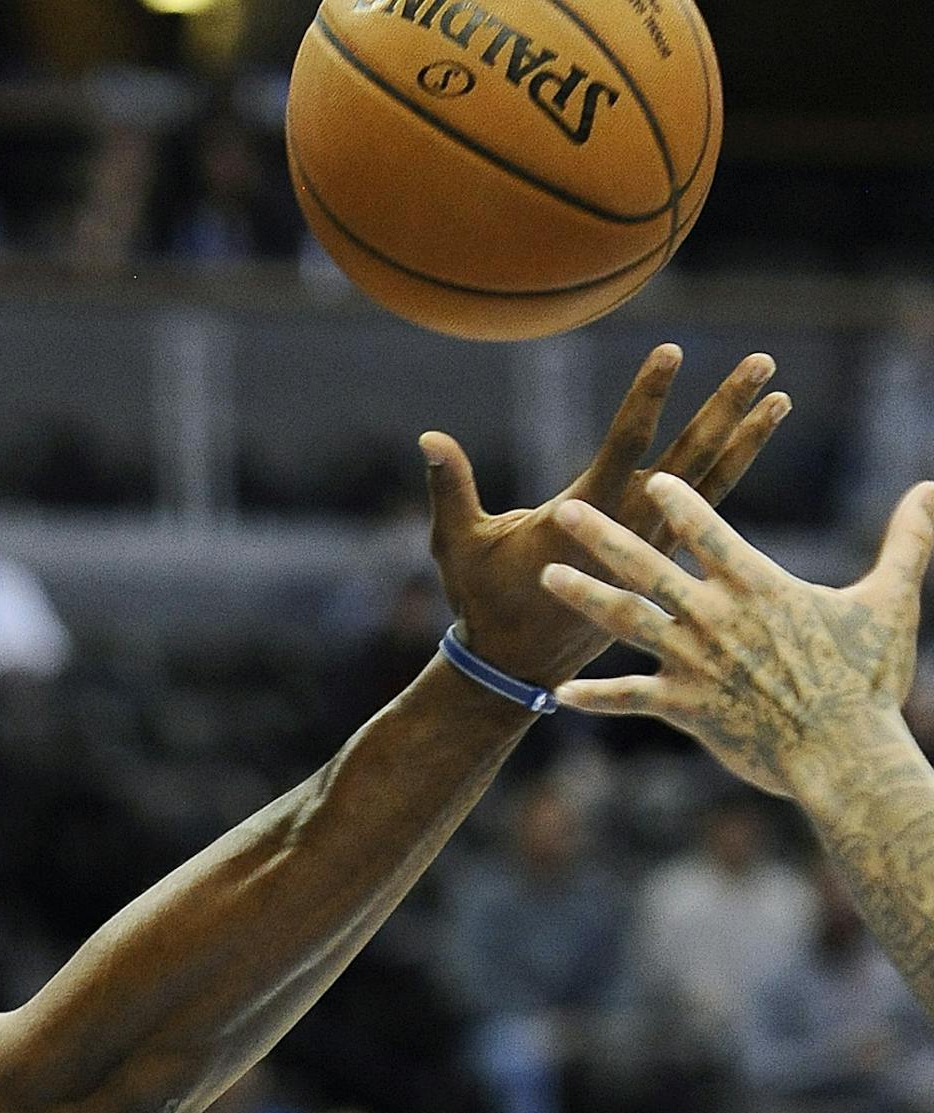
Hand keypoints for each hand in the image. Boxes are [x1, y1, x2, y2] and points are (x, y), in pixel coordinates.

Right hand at [425, 347, 789, 685]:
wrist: (518, 666)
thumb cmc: (484, 602)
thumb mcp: (459, 545)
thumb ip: (450, 488)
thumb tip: (428, 438)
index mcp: (584, 518)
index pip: (626, 443)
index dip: (648, 396)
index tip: (672, 351)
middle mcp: (631, 528)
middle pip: (690, 458)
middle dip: (724, 407)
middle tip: (762, 362)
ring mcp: (654, 546)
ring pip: (712, 484)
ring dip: (746, 438)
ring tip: (780, 397)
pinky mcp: (662, 559)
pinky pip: (709, 511)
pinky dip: (732, 472)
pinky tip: (752, 444)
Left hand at [539, 475, 933, 796]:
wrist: (845, 755)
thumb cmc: (869, 681)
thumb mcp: (891, 603)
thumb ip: (908, 542)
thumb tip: (933, 488)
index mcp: (759, 588)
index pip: (710, 532)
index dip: (680, 502)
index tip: (649, 477)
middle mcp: (716, 618)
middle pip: (647, 566)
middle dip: (603, 536)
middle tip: (564, 509)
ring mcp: (695, 662)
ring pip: (626, 620)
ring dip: (583, 597)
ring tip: (545, 576)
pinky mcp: (684, 705)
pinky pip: (629, 698)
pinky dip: (593, 697)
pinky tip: (557, 694)